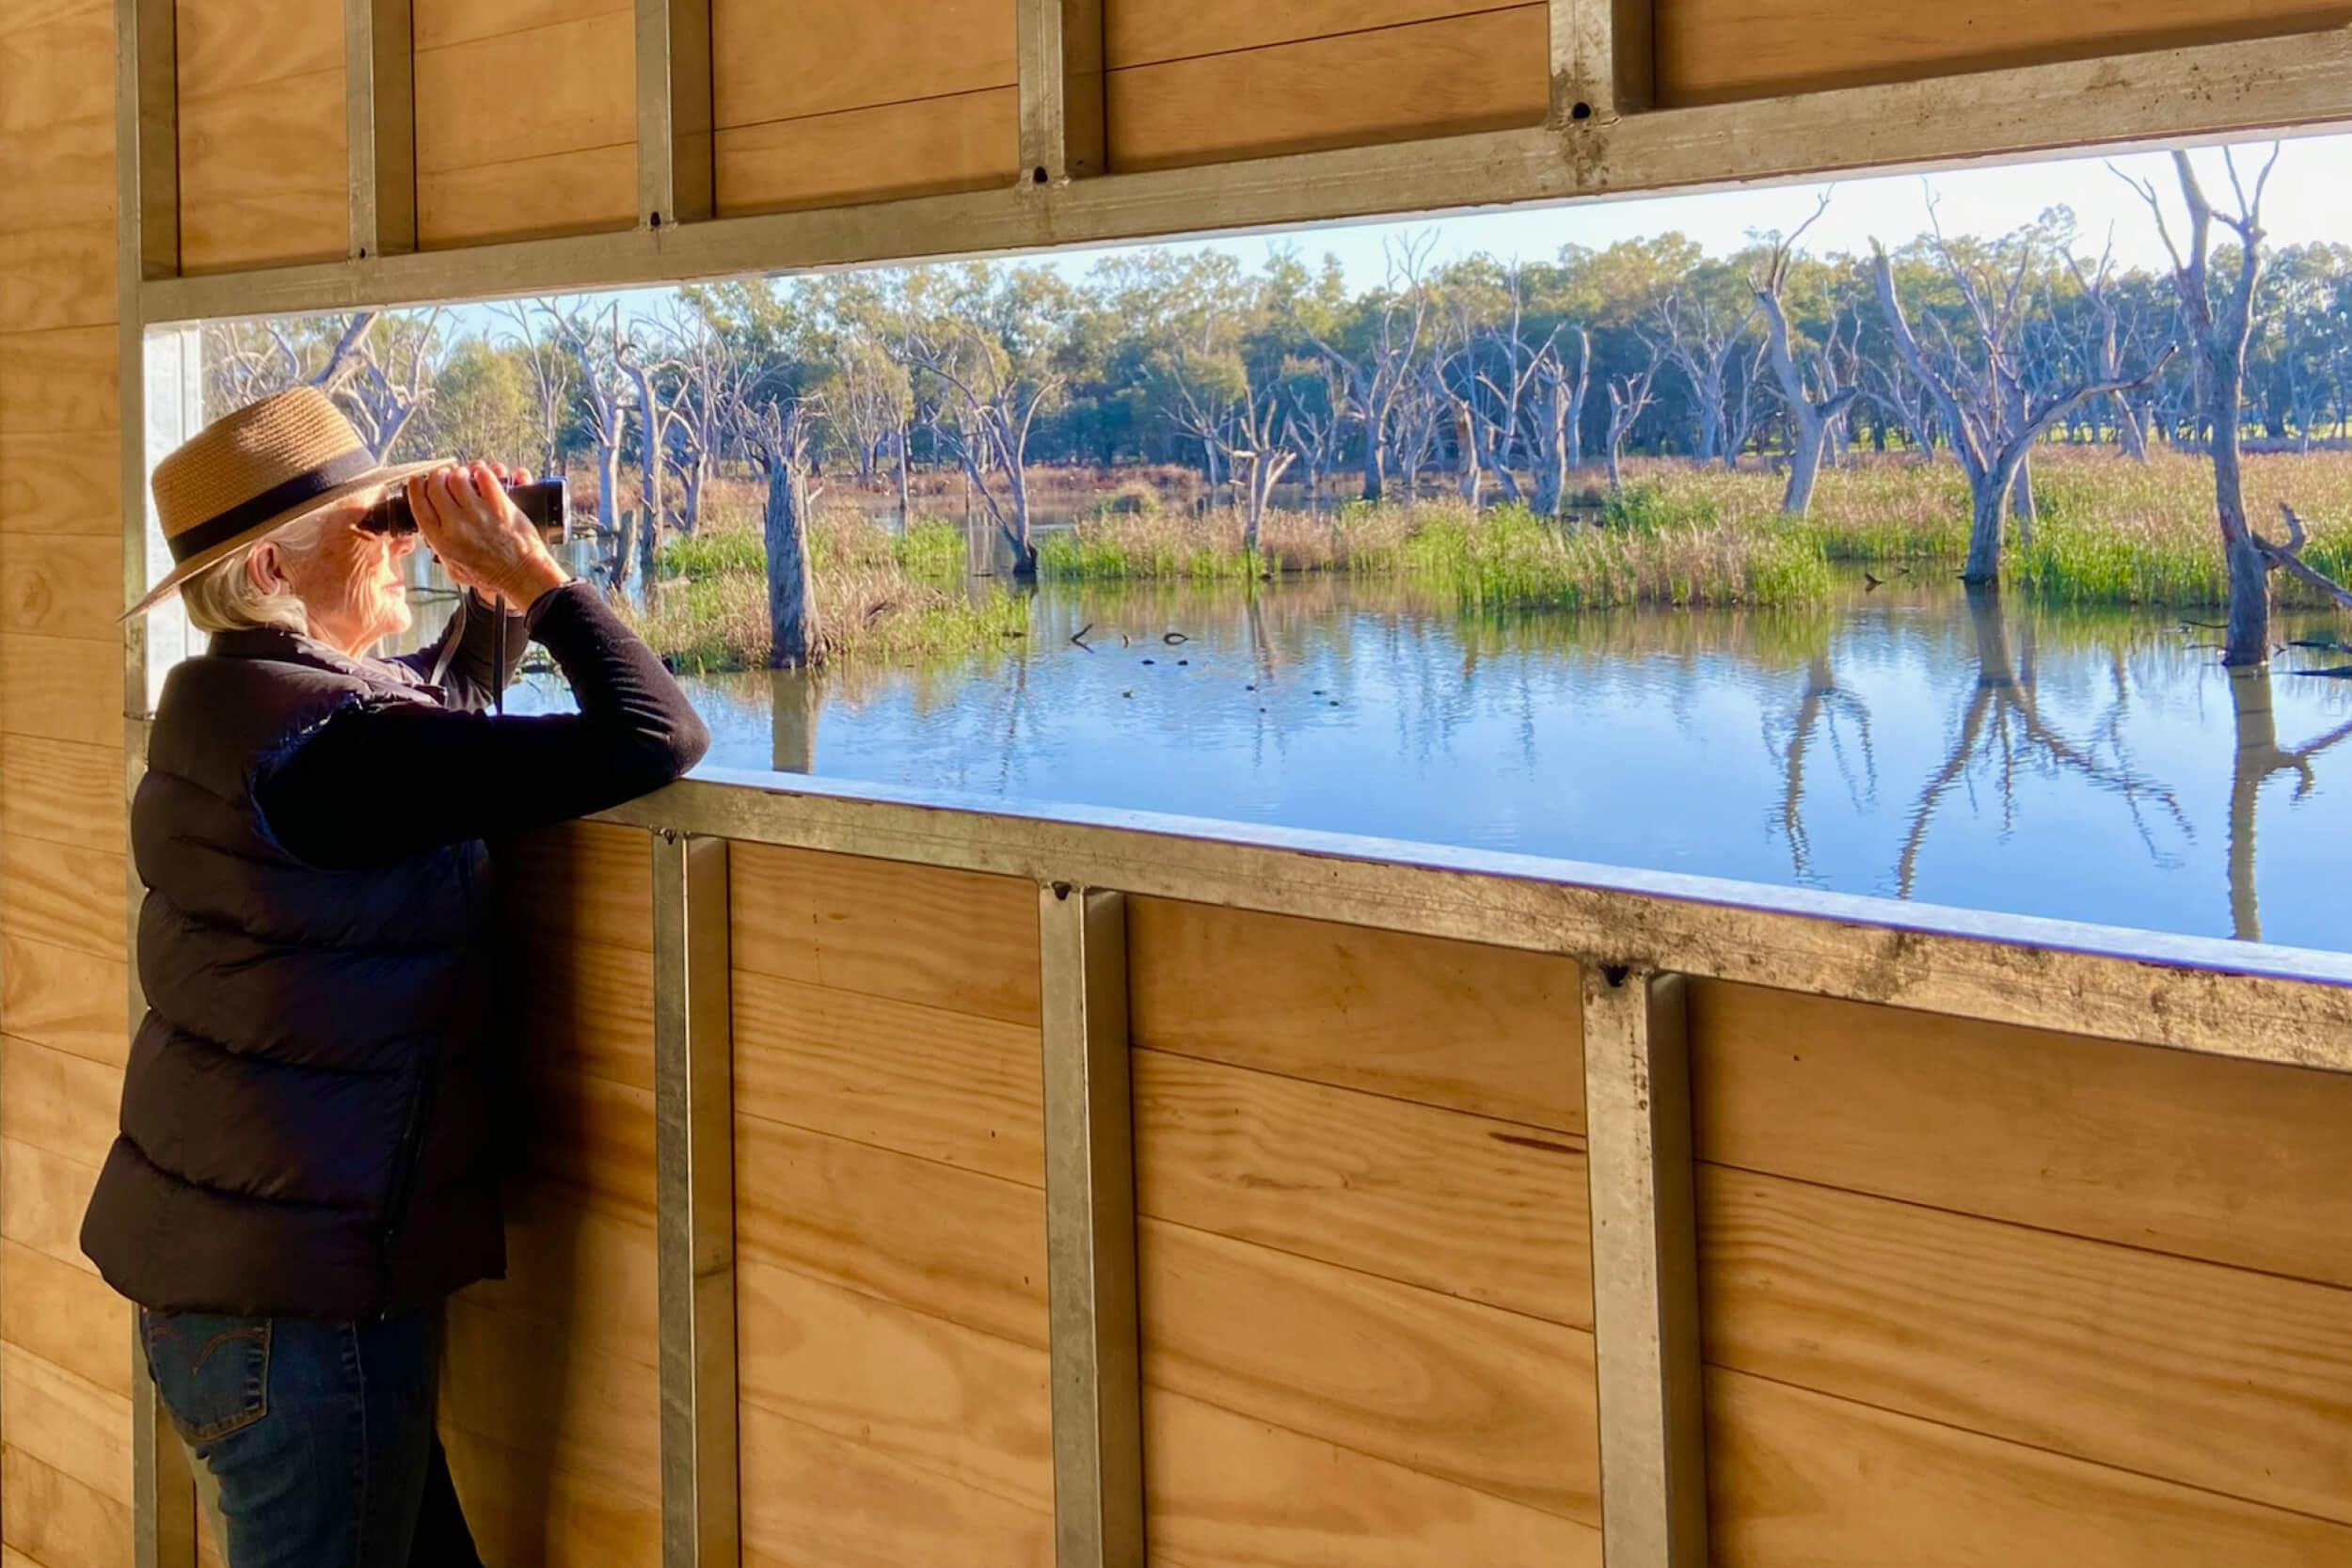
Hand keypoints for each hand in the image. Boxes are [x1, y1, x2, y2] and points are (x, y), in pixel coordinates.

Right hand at [405, 462, 568, 610]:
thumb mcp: (454, 569)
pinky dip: (482, 473)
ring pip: (457, 478)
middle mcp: (455, 525)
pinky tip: (483, 476)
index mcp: (441, 541)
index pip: (419, 505)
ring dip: (459, 473)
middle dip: (438, 476)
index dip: (417, 488)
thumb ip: (440, 549)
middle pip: (435, 487)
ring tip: (464, 475)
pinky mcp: (500, 506)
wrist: (522, 575)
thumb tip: (431, 531)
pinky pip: (484, 477)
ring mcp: (478, 514)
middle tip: (444, 475)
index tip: (419, 482)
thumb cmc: (491, 575)